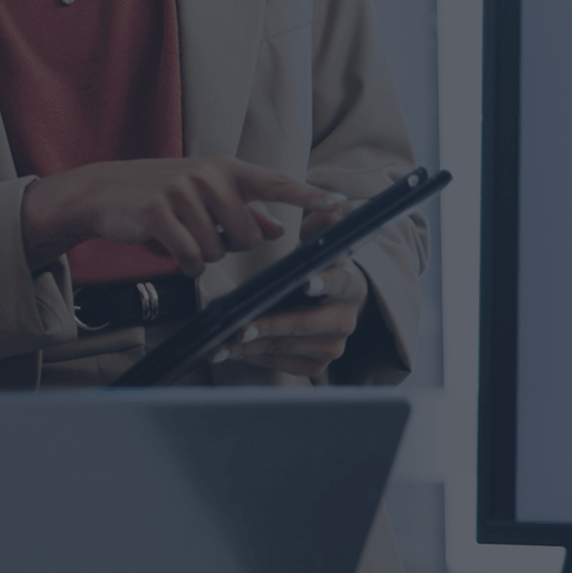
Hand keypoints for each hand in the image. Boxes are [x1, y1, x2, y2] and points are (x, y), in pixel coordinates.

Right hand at [21, 156, 342, 275]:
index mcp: (226, 170)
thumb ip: (244, 212)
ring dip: (199, 256)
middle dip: (228, 246)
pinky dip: (183, 263)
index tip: (340, 202)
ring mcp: (183, 191)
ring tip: (179, 237)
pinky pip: (189, 256)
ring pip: (216, 250)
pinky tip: (170, 251)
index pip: (275, 184)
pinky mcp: (158, 211)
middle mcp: (209, 175)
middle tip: (201, 234)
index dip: (307, 196)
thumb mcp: (204, 196)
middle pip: (247, 236)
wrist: (103, 190)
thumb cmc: (160, 195)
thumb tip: (279, 228)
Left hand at [216, 205, 365, 376]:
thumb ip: (320, 226)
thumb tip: (332, 206)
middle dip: (272, 326)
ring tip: (221, 342)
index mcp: (350, 284)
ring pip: (289, 347)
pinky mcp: (317, 364)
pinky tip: (231, 353)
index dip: (324, 282)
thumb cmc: (310, 271)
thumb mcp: (315, 246)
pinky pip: (283, 365)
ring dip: (253, 346)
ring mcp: (333, 345)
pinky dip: (255, 359)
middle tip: (242, 327)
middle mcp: (347, 319)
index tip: (306, 284)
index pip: (340, 282)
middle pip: (307, 324)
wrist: (318, 305)